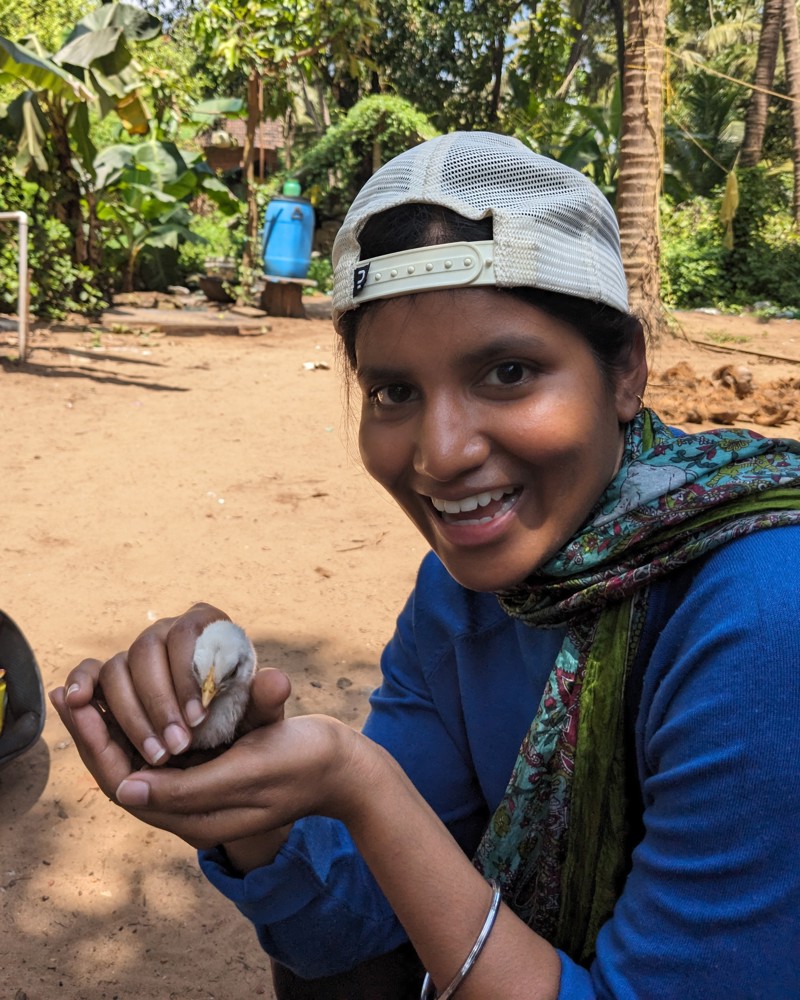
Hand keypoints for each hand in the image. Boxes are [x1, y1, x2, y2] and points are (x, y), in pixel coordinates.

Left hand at [51, 672, 362, 849]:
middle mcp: (191, 811)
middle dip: (93, 737)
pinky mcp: (210, 773)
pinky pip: (158, 755)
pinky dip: (135, 728)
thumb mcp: (251, 767)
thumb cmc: (303, 761)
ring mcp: (200, 793)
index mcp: (199, 818)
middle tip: (70, 695)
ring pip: (137, 764)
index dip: (98, 749)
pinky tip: (124, 700)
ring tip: (85, 694)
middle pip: (124, 776)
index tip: (79, 709)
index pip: (128, 788)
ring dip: (109, 731)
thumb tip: (130, 791)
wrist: (342, 767)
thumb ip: (191, 784)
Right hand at [56, 604, 254, 765]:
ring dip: (130, 714)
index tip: (200, 718)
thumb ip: (265, 699)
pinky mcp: (111, 679)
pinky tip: (74, 703)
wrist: (221, 733)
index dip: (189, 676)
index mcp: (206, 625)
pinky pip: (89, 673)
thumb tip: (278, 681)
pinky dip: (80, 684)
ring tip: (154, 754)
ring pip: (116, 669)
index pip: (189, 634)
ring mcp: (136, 653)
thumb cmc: (242, 716)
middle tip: (177, 746)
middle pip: (146, 652)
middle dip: (158, 703)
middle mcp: (166, 631)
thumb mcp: (259, 713)